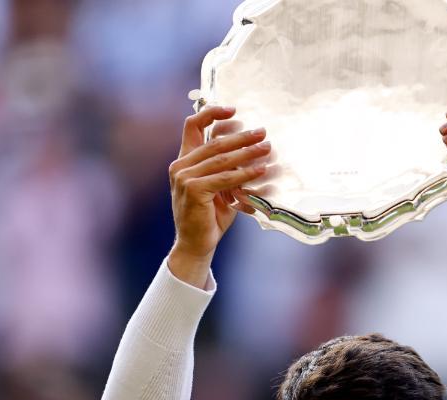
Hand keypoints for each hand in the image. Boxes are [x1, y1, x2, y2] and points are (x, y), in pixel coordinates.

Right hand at [168, 105, 270, 286]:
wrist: (196, 244)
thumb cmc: (209, 216)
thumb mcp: (219, 188)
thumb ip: (227, 169)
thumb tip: (254, 152)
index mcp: (184, 161)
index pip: (192, 126)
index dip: (211, 113)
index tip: (232, 109)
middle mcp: (180, 166)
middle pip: (214, 142)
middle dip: (241, 136)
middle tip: (262, 132)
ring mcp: (184, 177)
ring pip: (221, 159)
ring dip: (247, 152)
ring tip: (267, 148)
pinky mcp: (193, 190)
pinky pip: (224, 177)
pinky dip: (244, 173)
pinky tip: (260, 170)